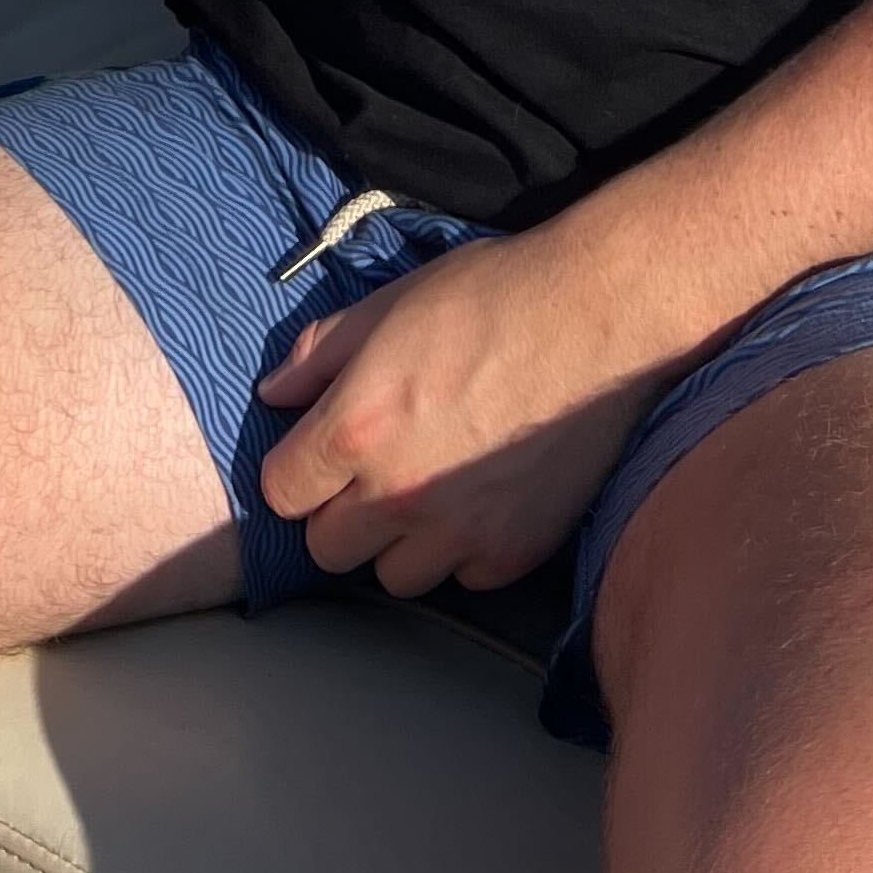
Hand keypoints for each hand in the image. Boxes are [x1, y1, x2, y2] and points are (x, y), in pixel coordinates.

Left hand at [255, 225, 685, 598]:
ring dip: (402, 542)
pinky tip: (486, 494)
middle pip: (328, 549)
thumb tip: (273, 394)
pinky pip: (465, 577)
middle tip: (378, 469)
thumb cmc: (493, 295)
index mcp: (356, 429)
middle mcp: (398, 494)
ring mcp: (459, 531)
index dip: (297, 469)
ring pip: (395, 577)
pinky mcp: (515, 551)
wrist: (598, 316)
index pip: (281, 493)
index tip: (320, 453)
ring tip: (433, 486)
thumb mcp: (389, 304)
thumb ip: (319, 355)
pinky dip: (467, 548)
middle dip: (342, 512)